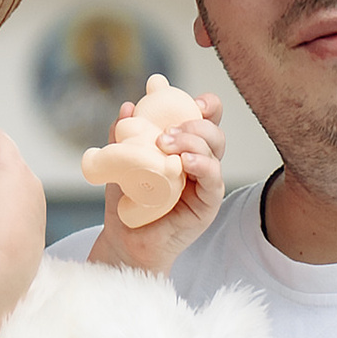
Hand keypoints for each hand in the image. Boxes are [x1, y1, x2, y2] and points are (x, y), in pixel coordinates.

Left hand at [93, 93, 226, 274]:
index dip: (206, 106)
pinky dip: (203, 165)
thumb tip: (128, 107)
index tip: (192, 100)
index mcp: (184, 146)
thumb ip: (123, 134)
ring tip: (166, 144)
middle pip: (214, 131)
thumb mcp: (120, 161)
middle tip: (167, 131)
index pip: (205, 119)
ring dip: (193, 140)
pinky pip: (214, 180)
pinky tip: (185, 162)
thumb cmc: (127, 199)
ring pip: (215, 151)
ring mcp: (206, 183)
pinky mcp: (208, 204)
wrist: (124, 237)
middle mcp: (199, 161)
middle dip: (196, 122)